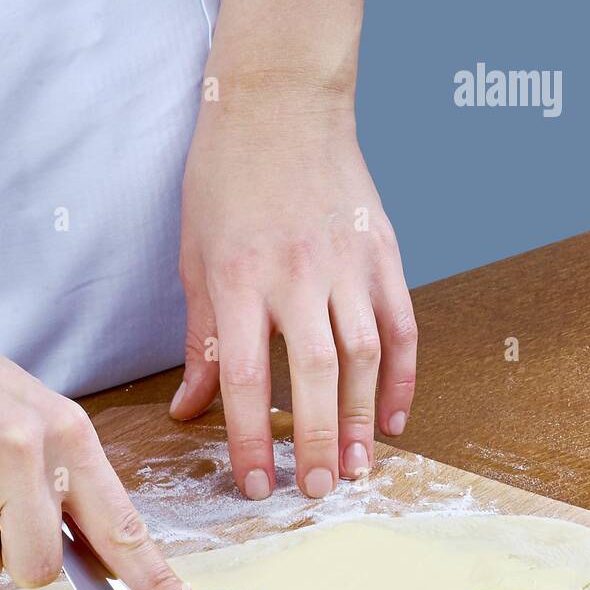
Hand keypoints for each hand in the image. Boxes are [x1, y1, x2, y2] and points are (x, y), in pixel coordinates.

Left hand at [170, 97, 416, 498]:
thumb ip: (200, 342)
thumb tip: (187, 412)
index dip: (250, 440)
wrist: (280, 98)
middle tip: (314, 491)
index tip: (255, 485)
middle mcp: (297, 274)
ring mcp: (347, 262)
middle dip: (315, 441)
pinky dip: (402, 377)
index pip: (245, 378)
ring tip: (355, 470)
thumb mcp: (195, 259)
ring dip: (361, 420)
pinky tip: (391, 419)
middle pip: (313, 376)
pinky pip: (401, 326)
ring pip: (364, 357)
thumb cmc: (225, 179)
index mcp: (239, 278)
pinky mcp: (383, 252)